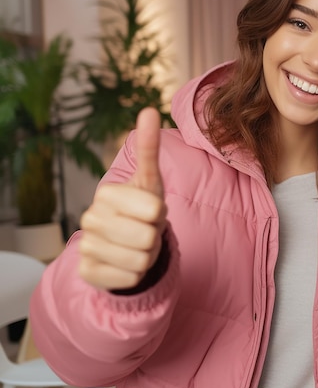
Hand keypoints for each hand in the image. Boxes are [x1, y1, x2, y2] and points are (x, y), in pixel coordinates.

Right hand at [78, 107, 167, 289]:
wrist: (127, 242)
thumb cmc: (142, 208)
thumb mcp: (151, 179)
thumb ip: (149, 147)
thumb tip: (149, 109)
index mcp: (106, 194)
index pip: (153, 209)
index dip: (160, 213)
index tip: (151, 210)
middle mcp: (89, 218)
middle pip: (147, 236)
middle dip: (155, 236)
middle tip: (146, 230)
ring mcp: (86, 246)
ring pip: (140, 260)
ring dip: (148, 255)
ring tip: (138, 246)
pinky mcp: (88, 272)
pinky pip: (130, 278)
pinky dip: (137, 273)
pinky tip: (126, 263)